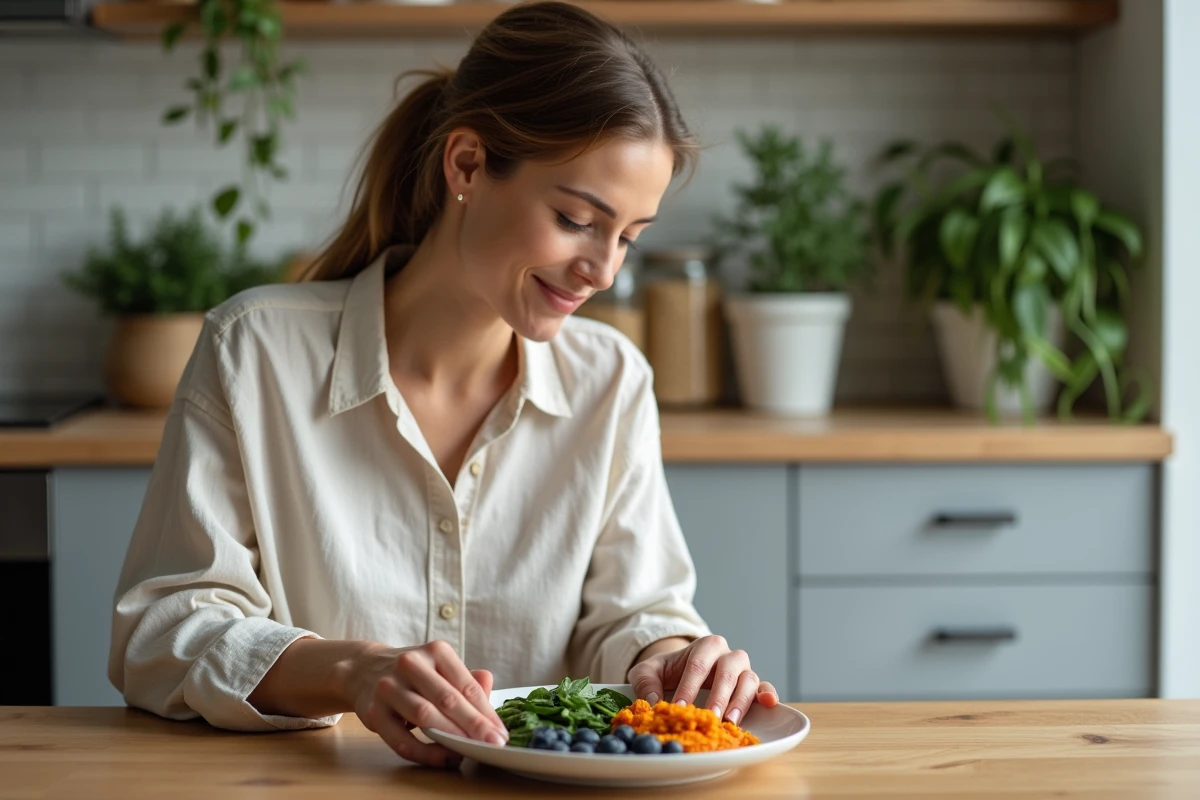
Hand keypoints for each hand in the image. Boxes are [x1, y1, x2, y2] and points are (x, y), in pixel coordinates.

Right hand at [343, 639, 507, 766]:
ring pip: (424, 716)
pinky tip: (443, 758)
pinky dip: (425, 753)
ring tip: (469, 752)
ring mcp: (389, 687)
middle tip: (493, 744)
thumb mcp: (441, 668)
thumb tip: (489, 691)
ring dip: (450, 738)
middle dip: (474, 726)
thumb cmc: (415, 674)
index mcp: (435, 651)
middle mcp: (411, 664)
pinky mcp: (373, 711)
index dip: (486, 711)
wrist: (365, 670)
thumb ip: (467, 680)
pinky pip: (401, 739)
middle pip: (448, 699)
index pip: (466, 684)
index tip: (501, 732)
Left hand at [626, 634, 778, 725]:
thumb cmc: (666, 671)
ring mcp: (742, 670)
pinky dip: (769, 694)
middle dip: (718, 695)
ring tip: (729, 721)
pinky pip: (764, 687)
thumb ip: (646, 682)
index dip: (689, 686)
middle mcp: (727, 655)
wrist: (680, 672)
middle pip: (727, 670)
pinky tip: (768, 704)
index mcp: (704, 646)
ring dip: (740, 701)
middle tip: (708, 716)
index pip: (698, 664)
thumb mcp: (647, 671)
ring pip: (748, 679)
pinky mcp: (753, 686)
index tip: (679, 707)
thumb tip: (655, 703)